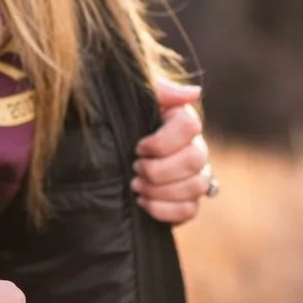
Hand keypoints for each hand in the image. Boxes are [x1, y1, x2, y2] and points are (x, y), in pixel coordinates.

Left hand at [132, 79, 212, 225]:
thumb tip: (194, 93)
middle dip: (160, 169)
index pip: (191, 126)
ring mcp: (194, 176)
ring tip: (135, 186)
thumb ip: (161, 91)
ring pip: (196, 187)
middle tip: (134, 168)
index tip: (138, 147)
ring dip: (161, 190)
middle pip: (196, 159)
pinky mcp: (186, 202)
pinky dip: (165, 210)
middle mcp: (195, 147)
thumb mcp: (132, 100)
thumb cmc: (118, 122)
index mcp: (181, 120)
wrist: (106, 152)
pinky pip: (189, 210)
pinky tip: (143, 203)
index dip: (163, 141)